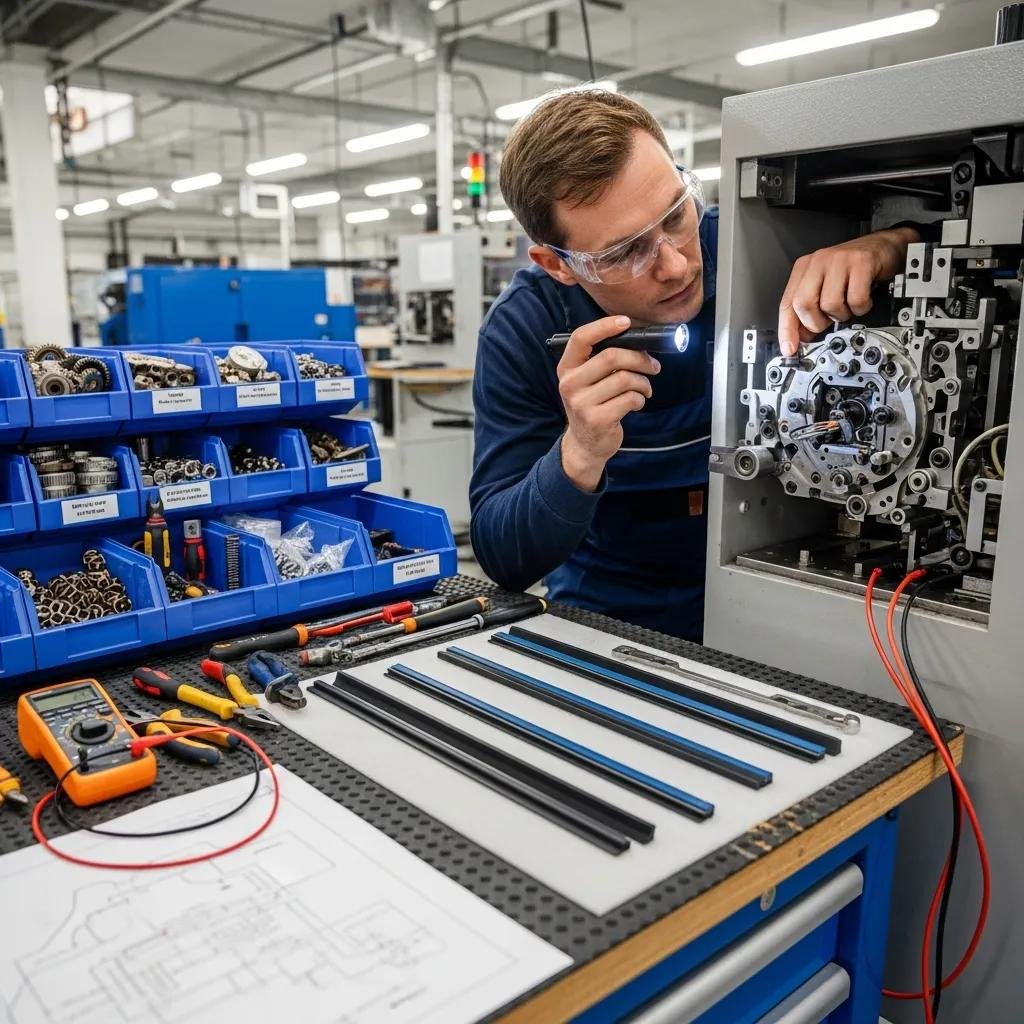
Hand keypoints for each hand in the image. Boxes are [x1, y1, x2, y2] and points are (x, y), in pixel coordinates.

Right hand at [556, 315, 660, 491]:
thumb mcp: (588, 380)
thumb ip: (602, 360)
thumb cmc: (593, 404)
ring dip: (643, 382)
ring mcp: (581, 403)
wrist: (585, 443)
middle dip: (639, 359)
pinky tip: (637, 403)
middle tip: (653, 366)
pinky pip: (630, 399)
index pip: (582, 338)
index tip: (626, 322)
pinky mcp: (597, 420)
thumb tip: (637, 341)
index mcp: (567, 368)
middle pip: (611, 356)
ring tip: (645, 388)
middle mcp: (569, 384)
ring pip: (625, 379)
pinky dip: (640, 399)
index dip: (605, 326)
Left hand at [777, 226, 918, 355]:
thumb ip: (810, 310)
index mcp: (804, 269)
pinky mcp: (861, 262)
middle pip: (803, 304)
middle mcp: (818, 262)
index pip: (787, 304)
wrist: (884, 247)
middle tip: (828, 322)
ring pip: (829, 304)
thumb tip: (802, 338)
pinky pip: (855, 299)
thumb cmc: (854, 270)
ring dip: (841, 315)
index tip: (790, 349)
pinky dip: (861, 307)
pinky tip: (863, 299)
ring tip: (848, 306)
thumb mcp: (826, 287)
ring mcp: (839, 260)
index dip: (787, 330)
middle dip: (816, 322)